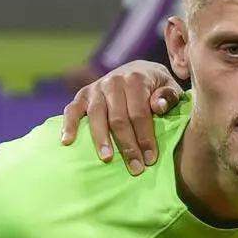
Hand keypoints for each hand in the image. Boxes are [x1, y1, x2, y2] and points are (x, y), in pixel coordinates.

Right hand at [56, 60, 181, 172]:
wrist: (139, 69)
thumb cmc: (158, 85)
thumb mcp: (170, 86)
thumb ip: (168, 95)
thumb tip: (158, 106)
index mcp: (136, 79)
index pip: (140, 113)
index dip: (145, 137)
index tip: (150, 159)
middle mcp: (113, 82)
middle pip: (118, 118)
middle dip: (127, 145)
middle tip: (135, 168)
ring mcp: (96, 88)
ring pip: (96, 116)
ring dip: (101, 139)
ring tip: (107, 159)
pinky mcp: (83, 94)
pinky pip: (72, 110)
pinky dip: (68, 125)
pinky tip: (67, 142)